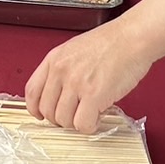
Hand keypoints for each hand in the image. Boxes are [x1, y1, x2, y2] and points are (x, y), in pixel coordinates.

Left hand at [25, 18, 154, 132]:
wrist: (133, 37)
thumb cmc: (112, 43)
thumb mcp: (76, 49)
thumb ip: (64, 70)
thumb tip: (59, 96)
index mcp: (54, 59)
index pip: (32, 91)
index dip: (36, 109)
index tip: (43, 115)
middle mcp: (61, 71)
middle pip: (47, 110)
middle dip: (61, 119)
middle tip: (77, 114)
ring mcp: (76, 83)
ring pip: (64, 120)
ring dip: (77, 123)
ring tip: (92, 112)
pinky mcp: (94, 94)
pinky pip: (83, 124)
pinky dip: (91, 126)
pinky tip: (100, 115)